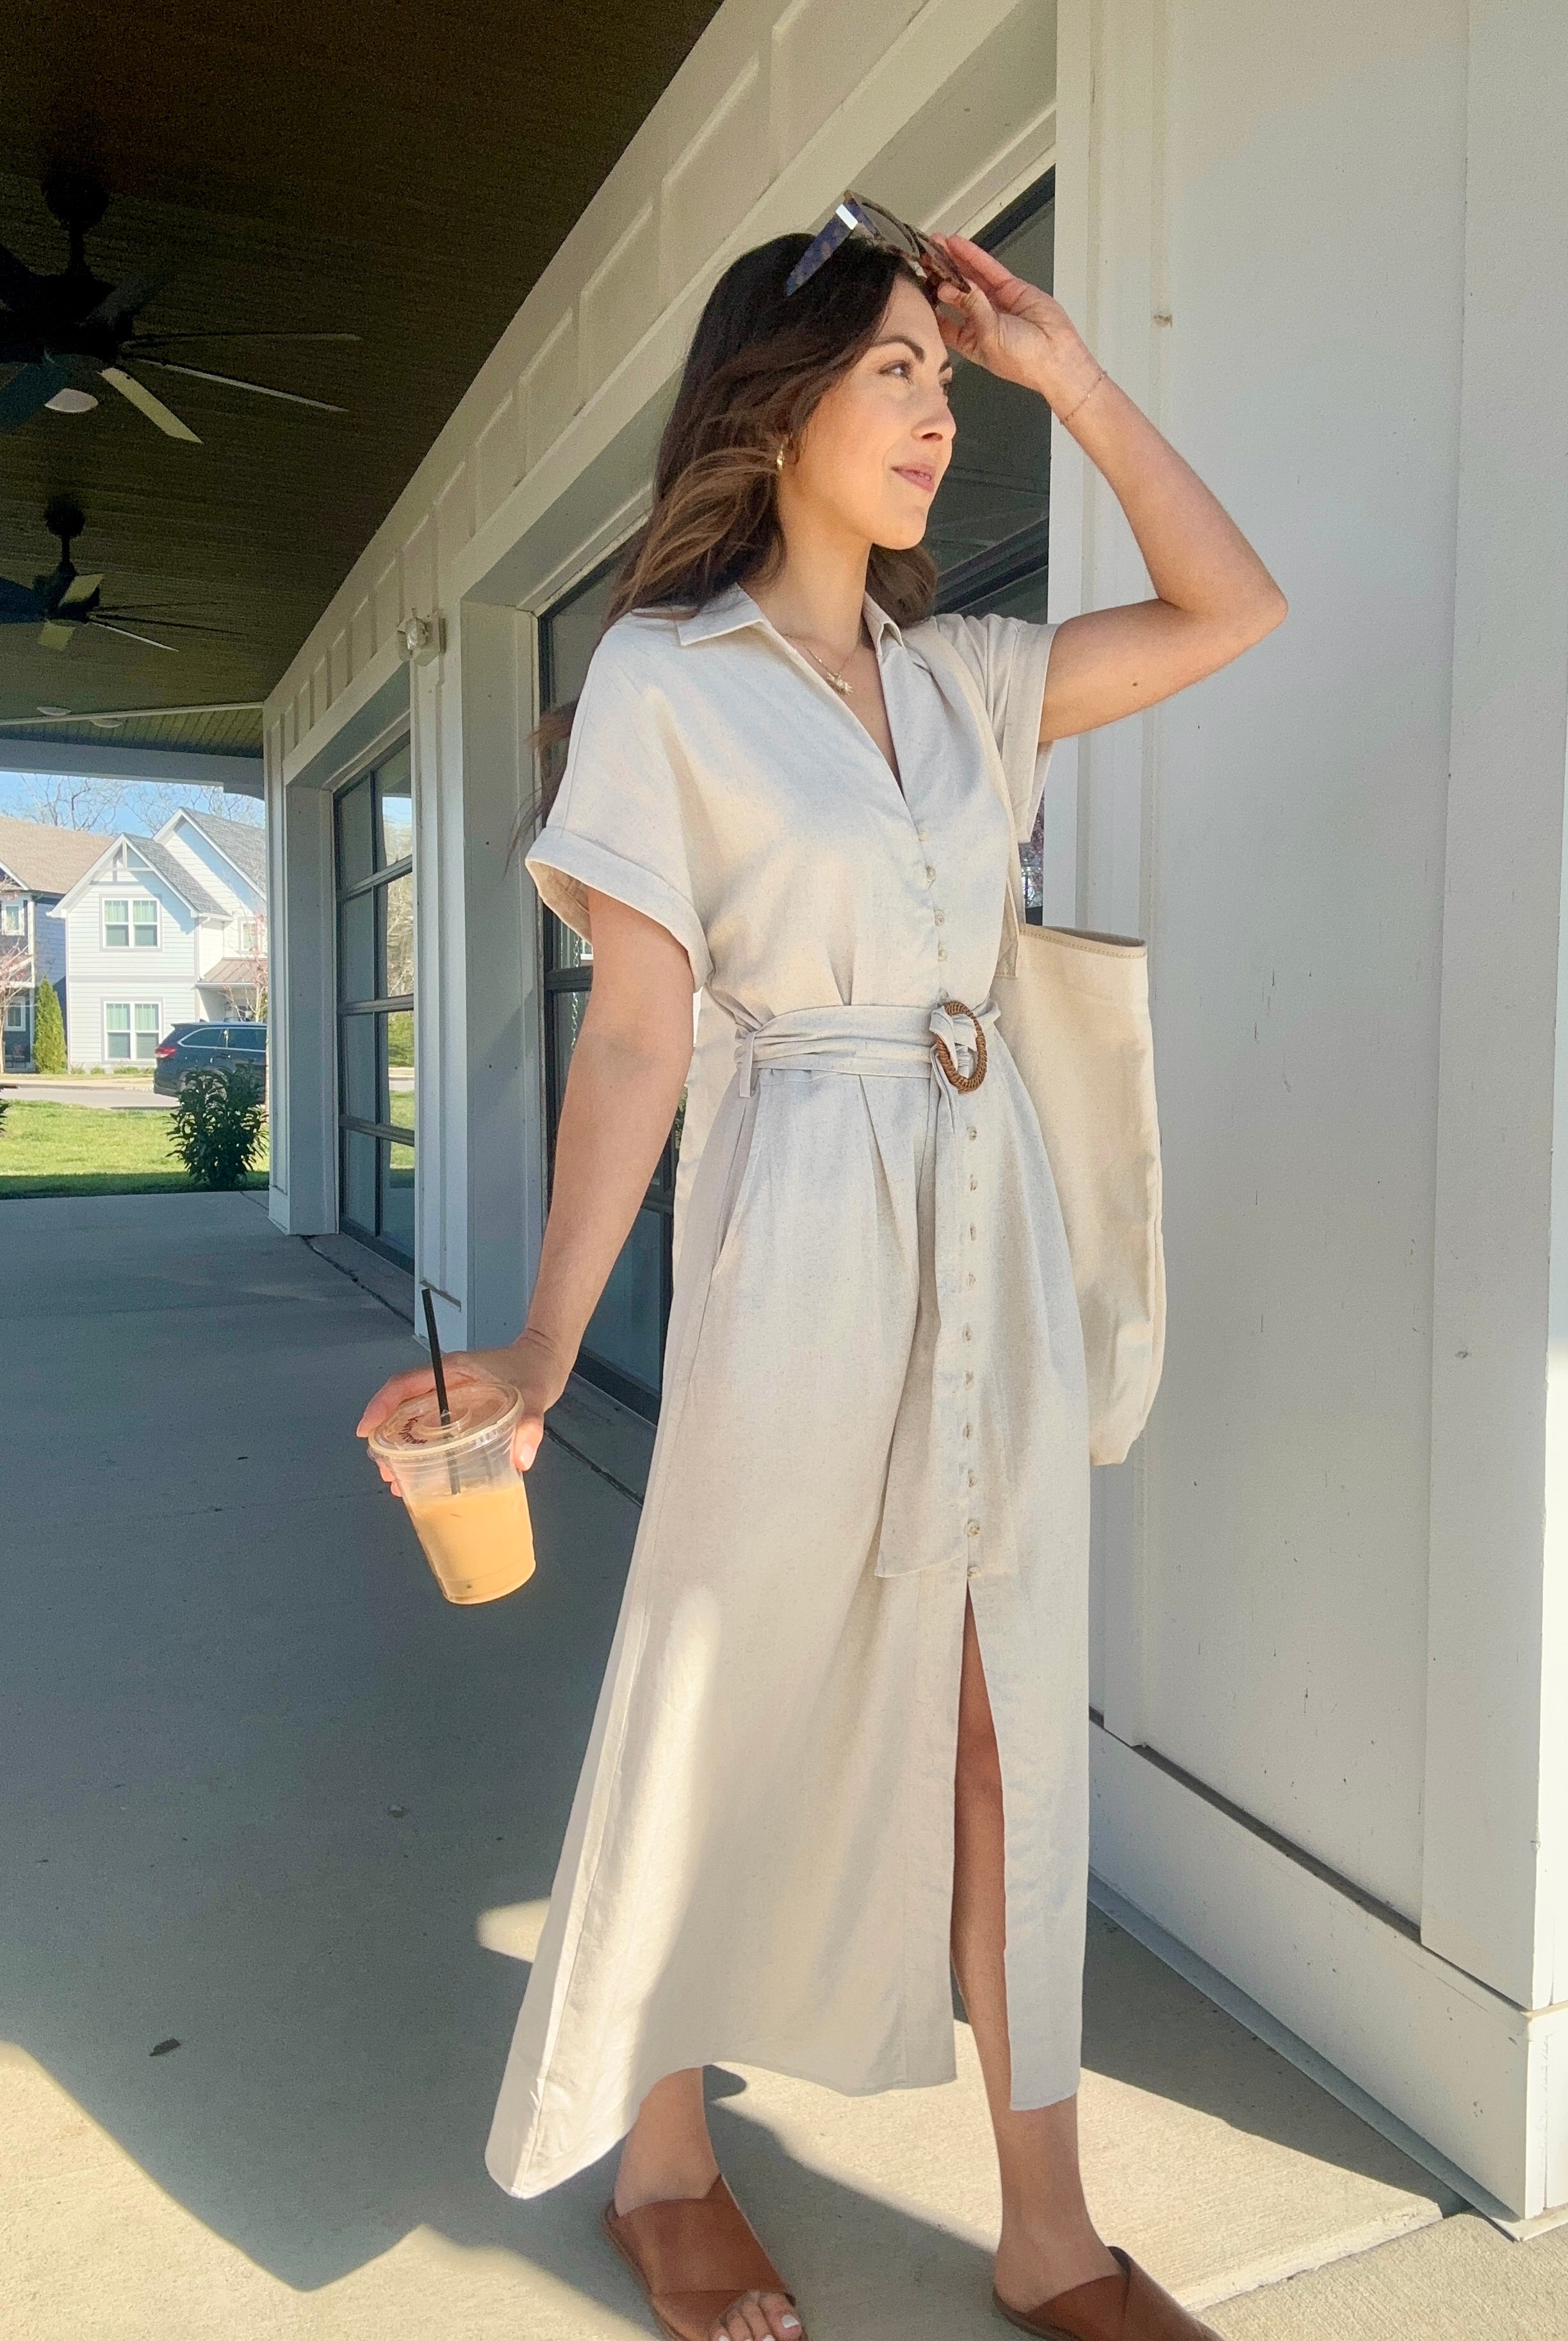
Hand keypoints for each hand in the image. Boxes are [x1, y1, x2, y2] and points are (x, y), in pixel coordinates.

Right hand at [355, 1327, 570, 1485]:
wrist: (547, 1361)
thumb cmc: (535, 1370)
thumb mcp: (535, 1395)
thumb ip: (529, 1424)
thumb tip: (521, 1459)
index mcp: (452, 1371)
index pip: (405, 1385)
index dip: (381, 1406)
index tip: (366, 1430)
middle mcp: (445, 1384)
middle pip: (403, 1408)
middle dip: (387, 1439)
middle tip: (386, 1472)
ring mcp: (451, 1398)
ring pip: (414, 1422)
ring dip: (402, 1450)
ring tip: (398, 1481)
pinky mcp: (460, 1411)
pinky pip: (432, 1430)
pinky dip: (422, 1450)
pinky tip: (423, 1474)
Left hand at [929, 231, 1103, 413]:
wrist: (1057, 356)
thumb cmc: (1023, 361)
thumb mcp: (987, 335)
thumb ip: (969, 306)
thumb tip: (946, 287)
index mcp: (969, 341)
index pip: (943, 319)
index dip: (930, 303)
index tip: (916, 287)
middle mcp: (980, 321)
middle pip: (954, 293)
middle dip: (939, 275)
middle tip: (924, 256)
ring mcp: (995, 303)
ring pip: (970, 277)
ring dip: (953, 261)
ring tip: (936, 243)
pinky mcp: (1010, 289)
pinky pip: (988, 269)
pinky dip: (973, 256)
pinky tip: (958, 245)